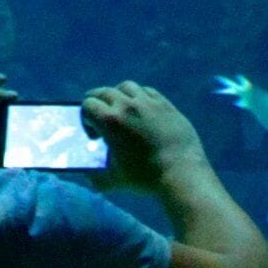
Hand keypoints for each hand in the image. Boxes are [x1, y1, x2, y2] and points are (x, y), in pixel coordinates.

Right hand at [83, 81, 205, 191]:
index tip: (94, 132)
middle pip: (104, 92)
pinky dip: (139, 96)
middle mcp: (127, 105)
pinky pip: (147, 91)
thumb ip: (94, 176)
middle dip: (97, 103)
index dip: (86, 118)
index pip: (88, 105)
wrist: (182, 174)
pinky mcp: (166, 105)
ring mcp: (148, 102)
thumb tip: (87, 174)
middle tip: (100, 116)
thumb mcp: (113, 180)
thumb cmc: (145, 177)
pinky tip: (142, 110)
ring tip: (122, 109)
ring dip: (119, 95)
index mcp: (110, 121)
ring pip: (126, 87)